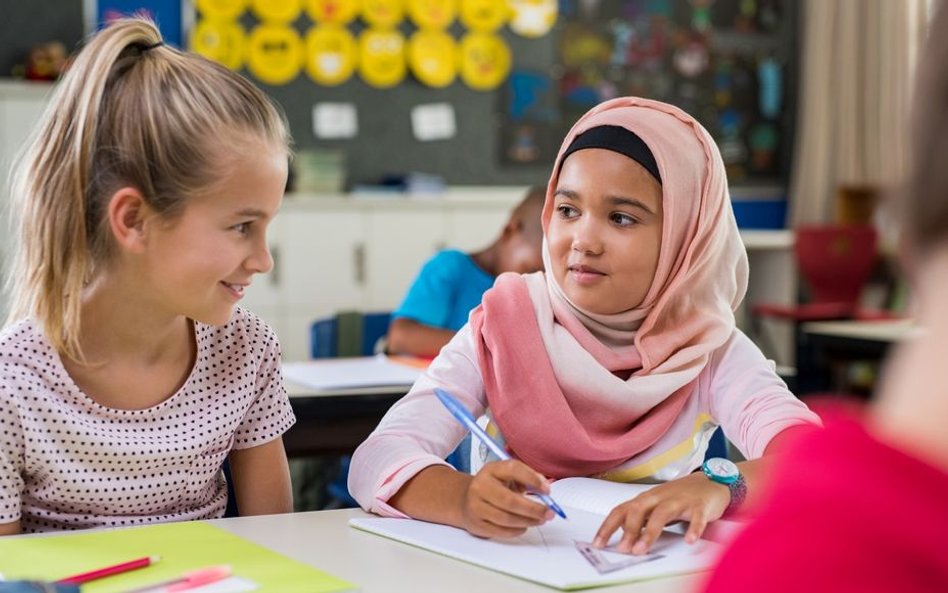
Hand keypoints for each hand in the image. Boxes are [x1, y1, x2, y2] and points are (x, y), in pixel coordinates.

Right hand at [460, 459, 554, 537]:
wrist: (465, 500)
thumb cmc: (494, 487)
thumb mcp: (508, 476)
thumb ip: (527, 478)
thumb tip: (545, 489)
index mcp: (491, 470)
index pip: (512, 469)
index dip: (532, 479)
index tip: (547, 490)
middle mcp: (480, 486)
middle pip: (509, 500)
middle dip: (533, 509)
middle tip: (549, 513)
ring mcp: (476, 506)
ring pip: (506, 518)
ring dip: (527, 521)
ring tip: (540, 520)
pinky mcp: (476, 524)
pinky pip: (500, 531)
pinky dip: (516, 530)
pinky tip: (524, 526)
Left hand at [593, 472, 728, 554]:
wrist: (710, 482)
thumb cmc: (679, 496)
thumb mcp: (655, 505)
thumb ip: (640, 518)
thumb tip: (620, 535)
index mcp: (646, 498)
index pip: (621, 510)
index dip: (607, 526)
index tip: (597, 543)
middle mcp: (659, 497)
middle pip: (638, 510)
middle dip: (628, 530)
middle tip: (622, 549)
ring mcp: (679, 500)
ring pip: (661, 514)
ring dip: (649, 532)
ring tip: (641, 549)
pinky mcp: (700, 506)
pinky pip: (697, 518)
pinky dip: (693, 529)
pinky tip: (689, 540)